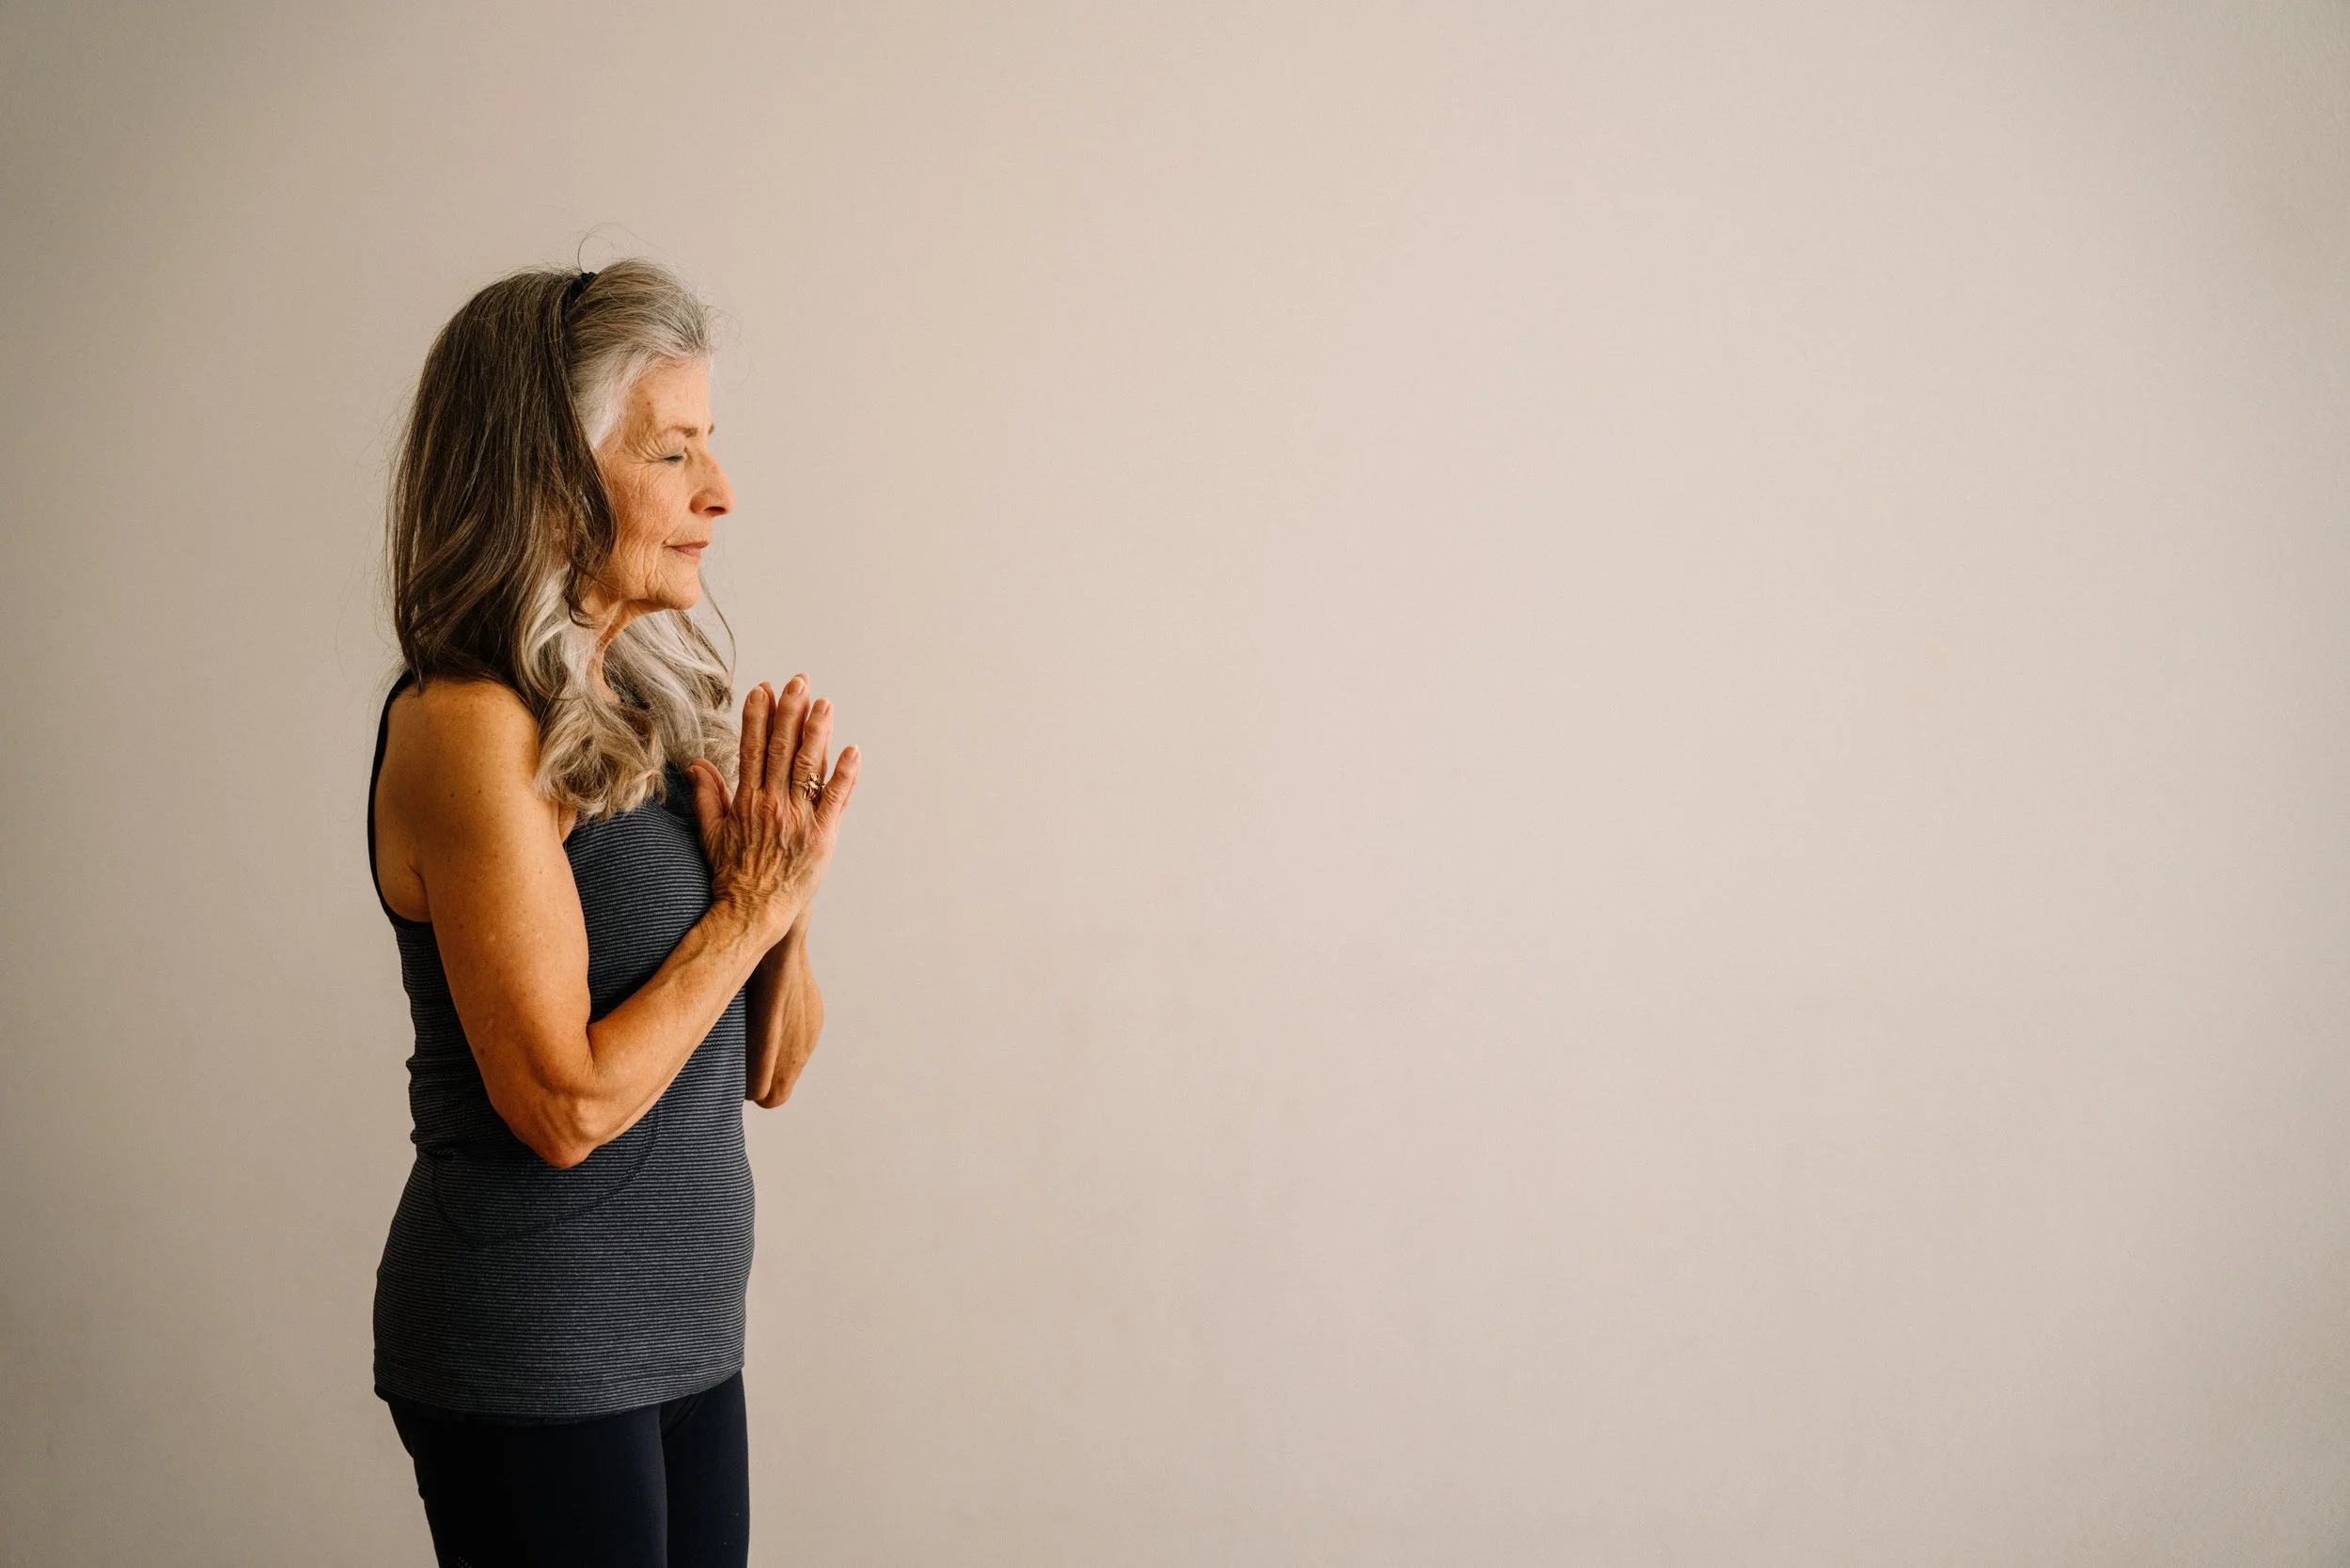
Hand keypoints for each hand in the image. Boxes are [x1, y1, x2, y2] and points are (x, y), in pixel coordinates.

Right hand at [686, 675, 859, 949]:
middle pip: (782, 748)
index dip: (758, 716)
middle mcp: (771, 803)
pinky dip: (845, 774)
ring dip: (818, 731)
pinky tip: (853, 750)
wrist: (752, 911)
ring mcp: (798, 818)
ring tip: (825, 703)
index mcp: (746, 800)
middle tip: (799, 681)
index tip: (764, 689)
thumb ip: (707, 795)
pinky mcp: (822, 836)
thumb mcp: (711, 833)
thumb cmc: (732, 875)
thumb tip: (697, 763)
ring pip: (809, 766)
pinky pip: (835, 799)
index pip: (752, 748)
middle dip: (790, 711)